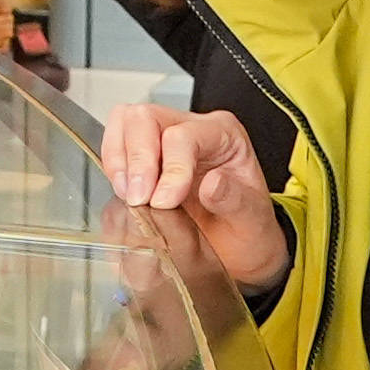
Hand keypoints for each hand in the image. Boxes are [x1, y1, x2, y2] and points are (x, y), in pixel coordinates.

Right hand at [101, 98, 289, 293]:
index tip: (164, 203)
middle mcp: (191, 129)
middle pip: (145, 118)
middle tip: (138, 198)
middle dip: (137, 159)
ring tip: (130, 196)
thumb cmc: (248, 230)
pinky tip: (126, 197)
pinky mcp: (144, 158)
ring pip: (125, 123)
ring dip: (120, 161)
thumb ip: (237, 202)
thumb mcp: (255, 222)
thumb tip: (212, 184)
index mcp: (223, 135)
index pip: (184, 135)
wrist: (240, 251)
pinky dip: (114, 170)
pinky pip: (116, 145)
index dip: (170, 169)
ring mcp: (163, 140)